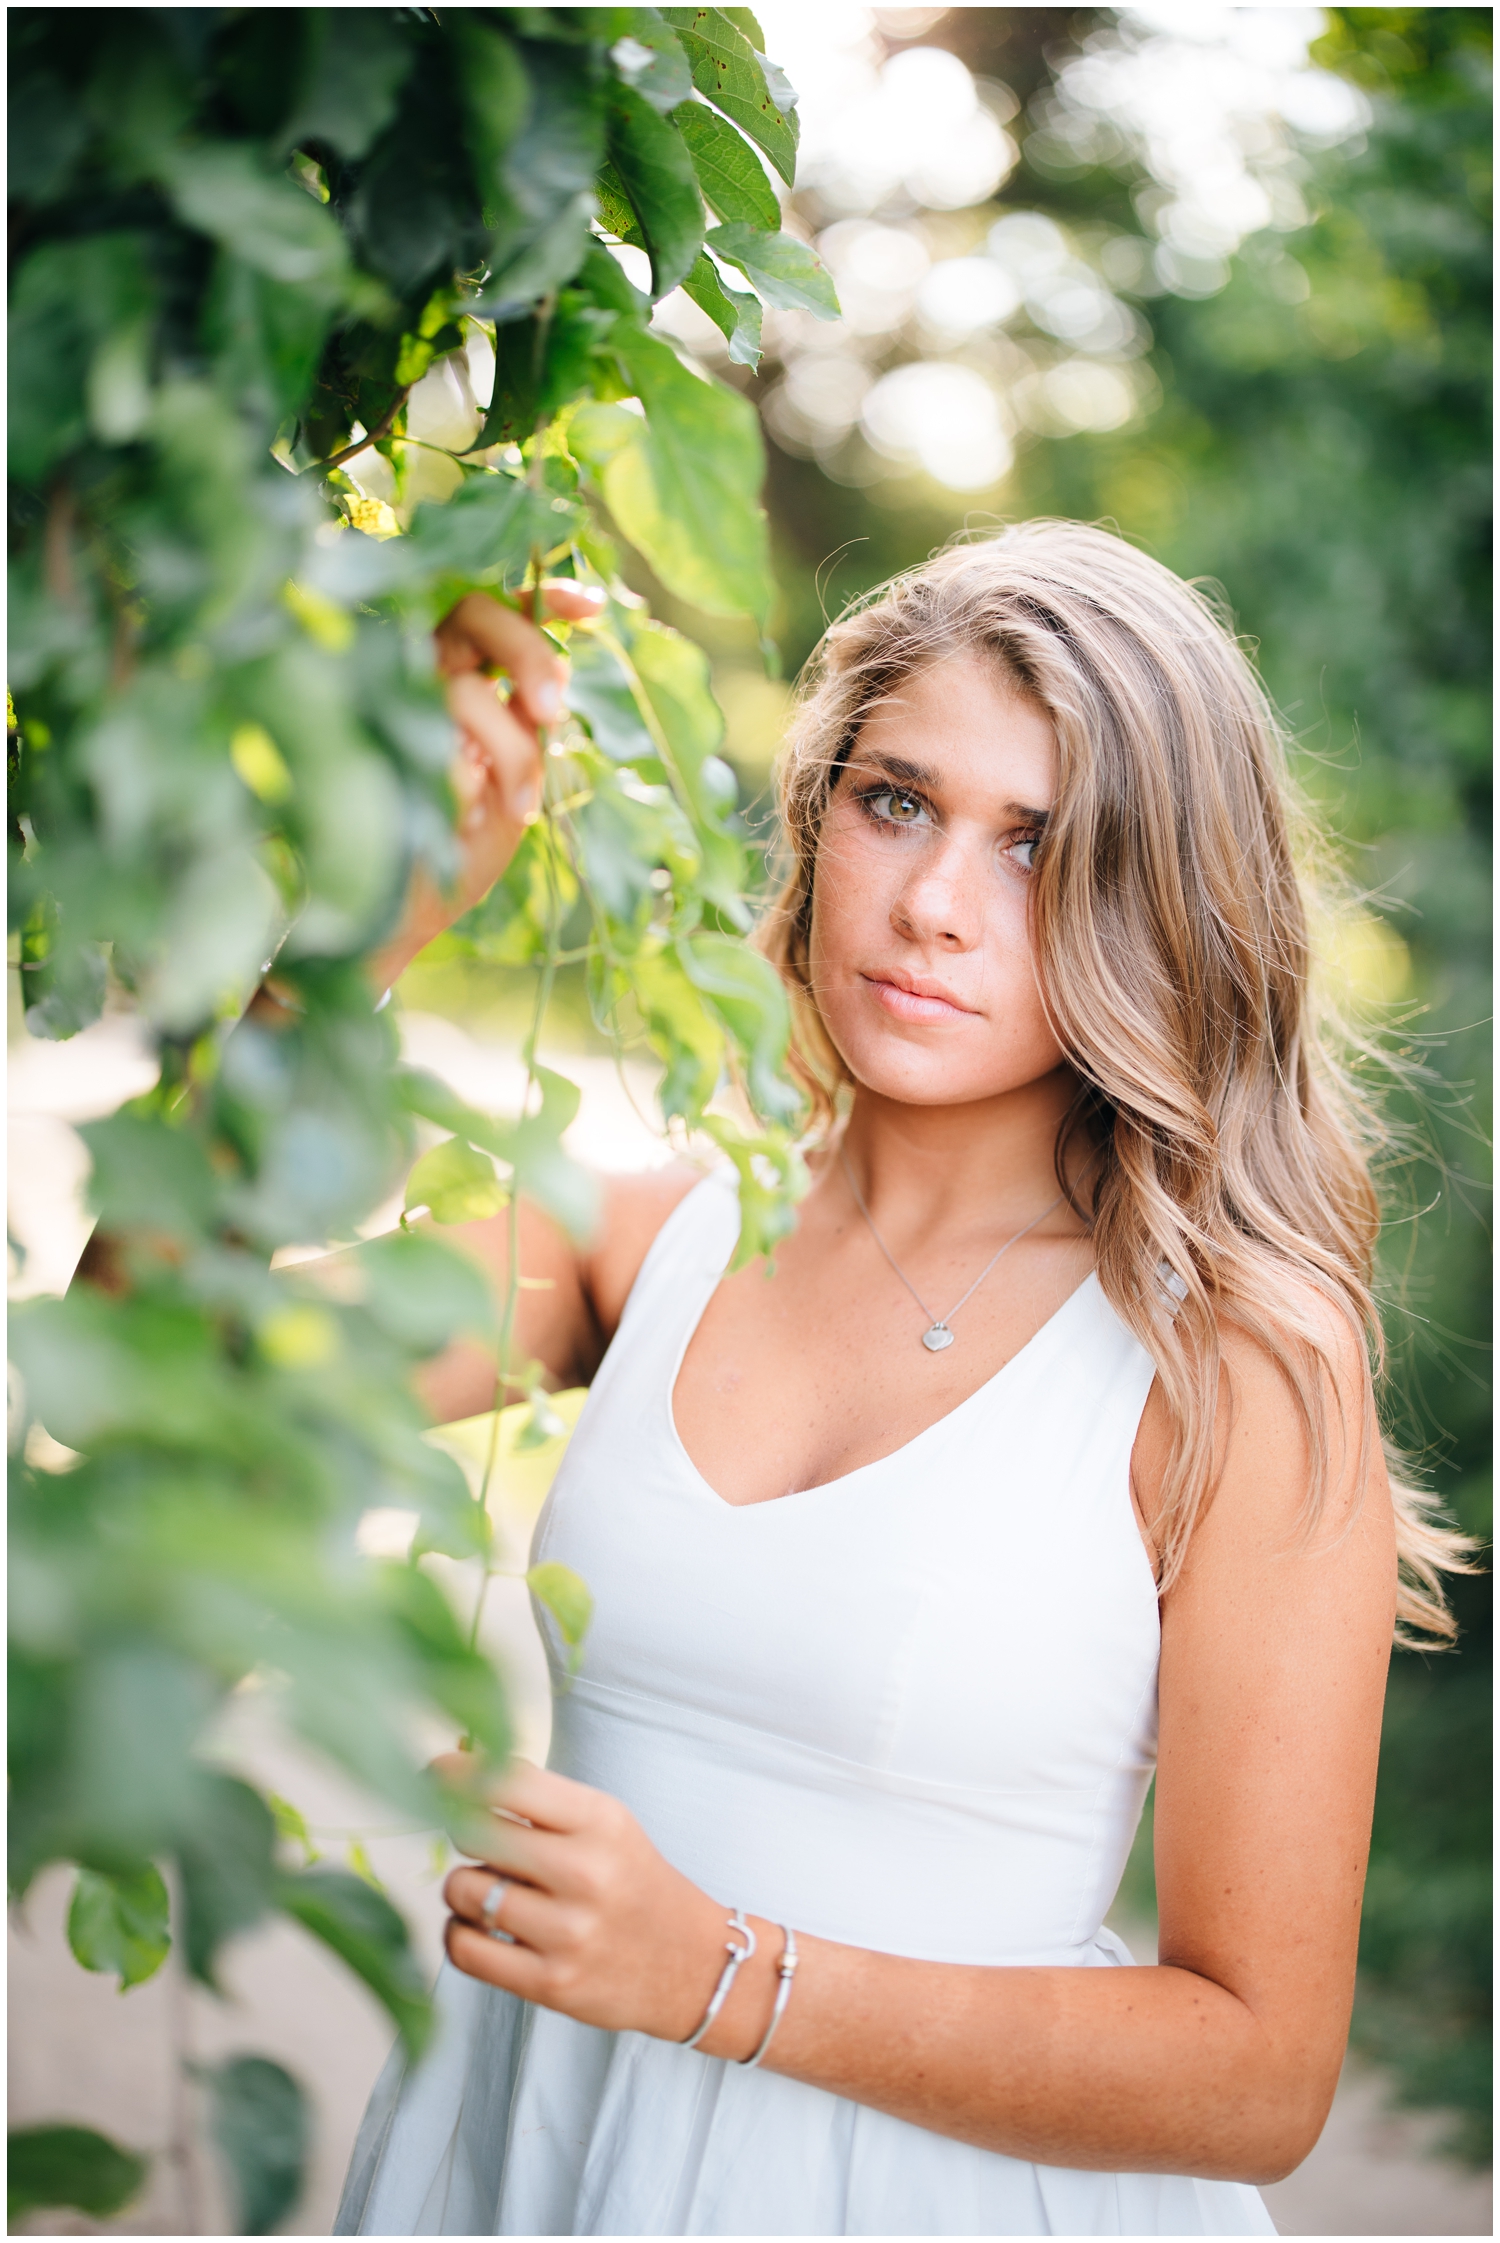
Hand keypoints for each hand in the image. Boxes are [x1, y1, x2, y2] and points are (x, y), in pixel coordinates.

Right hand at [368, 582, 605, 991]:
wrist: (400, 920)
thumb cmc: (455, 852)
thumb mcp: (512, 782)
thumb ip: (528, 726)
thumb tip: (561, 671)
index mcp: (451, 681)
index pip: (489, 613)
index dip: (541, 599)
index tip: (593, 606)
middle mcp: (414, 680)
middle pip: (473, 613)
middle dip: (529, 654)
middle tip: (553, 711)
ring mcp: (386, 710)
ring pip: (464, 687)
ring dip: (512, 752)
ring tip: (516, 807)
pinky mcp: (371, 751)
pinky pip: (442, 749)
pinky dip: (473, 786)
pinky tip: (466, 823)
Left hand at [435, 1755, 777, 2055]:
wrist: (691, 1964)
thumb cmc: (631, 1881)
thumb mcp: (604, 1824)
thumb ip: (537, 1801)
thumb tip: (452, 1774)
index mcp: (599, 1821)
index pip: (509, 1781)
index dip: (458, 1771)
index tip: (435, 1769)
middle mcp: (584, 1873)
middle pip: (474, 1830)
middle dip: (462, 1828)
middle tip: (475, 1835)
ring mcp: (567, 1933)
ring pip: (463, 1889)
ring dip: (465, 1887)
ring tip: (493, 1890)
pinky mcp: (550, 1984)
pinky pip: (463, 1949)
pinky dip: (459, 1932)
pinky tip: (479, 1927)